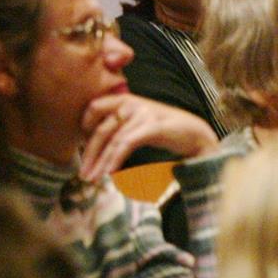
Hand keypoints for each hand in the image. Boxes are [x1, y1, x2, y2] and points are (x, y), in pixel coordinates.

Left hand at [80, 94, 217, 180]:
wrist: (195, 133)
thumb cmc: (165, 130)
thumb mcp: (138, 122)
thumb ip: (119, 126)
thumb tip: (94, 146)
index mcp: (126, 99)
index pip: (94, 106)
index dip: (84, 125)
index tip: (81, 146)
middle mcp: (132, 103)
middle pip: (101, 129)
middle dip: (90, 154)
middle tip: (83, 174)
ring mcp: (143, 114)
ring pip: (113, 140)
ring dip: (101, 163)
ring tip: (93, 179)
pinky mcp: (152, 127)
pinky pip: (126, 144)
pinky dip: (115, 160)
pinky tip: (110, 173)